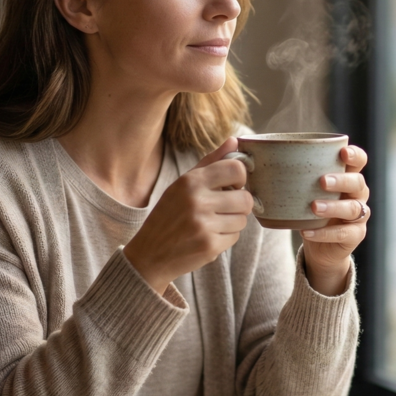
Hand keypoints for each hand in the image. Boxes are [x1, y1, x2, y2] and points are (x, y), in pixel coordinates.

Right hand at [123, 138, 254, 295]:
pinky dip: (226, 237)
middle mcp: (197, 201)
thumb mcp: (183, 184)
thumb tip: (235, 140)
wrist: (149, 254)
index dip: (240, 178)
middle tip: (224, 208)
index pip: (236, 169)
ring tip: (212, 223)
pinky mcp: (209, 246)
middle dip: (240, 204)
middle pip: (245, 198)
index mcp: (191, 181)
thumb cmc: (168, 215)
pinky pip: (235, 237)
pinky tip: (208, 236)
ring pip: (242, 219)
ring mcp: (204, 225)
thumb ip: (211, 162)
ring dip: (232, 222)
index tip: (233, 185)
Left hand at [301, 145, 368, 295]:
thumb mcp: (302, 192)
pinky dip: (324, 233)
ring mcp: (359, 216)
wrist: (320, 246)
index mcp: (348, 176)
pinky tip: (306, 231)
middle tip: (322, 181)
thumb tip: (249, 158)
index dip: (354, 155)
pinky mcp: (355, 235)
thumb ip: (290, 175)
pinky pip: (344, 233)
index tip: (342, 152)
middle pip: (358, 183)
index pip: (359, 161)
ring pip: (353, 208)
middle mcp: (357, 194)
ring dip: (333, 207)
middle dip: (341, 181)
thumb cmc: (309, 210)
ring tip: (314, 207)